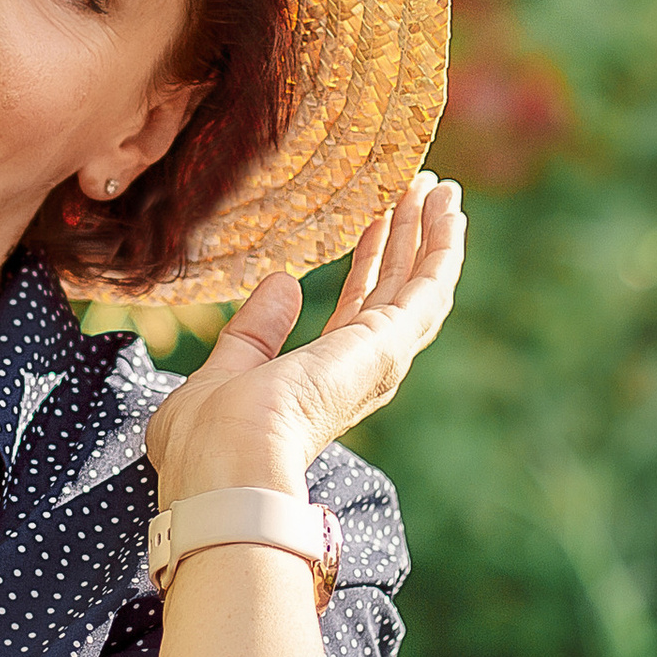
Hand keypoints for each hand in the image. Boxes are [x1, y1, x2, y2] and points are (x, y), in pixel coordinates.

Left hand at [146, 174, 466, 503]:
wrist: (226, 468)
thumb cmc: (209, 442)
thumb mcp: (223, 371)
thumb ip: (254, 332)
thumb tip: (283, 283)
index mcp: (319, 383)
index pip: (355, 311)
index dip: (368, 264)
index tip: (373, 222)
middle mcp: (358, 373)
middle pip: (394, 292)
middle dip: (406, 240)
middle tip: (417, 191)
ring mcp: (377, 361)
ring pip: (419, 286)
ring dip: (431, 234)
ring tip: (439, 187)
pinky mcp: (388, 346)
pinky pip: (428, 287)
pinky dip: (442, 245)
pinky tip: (447, 207)